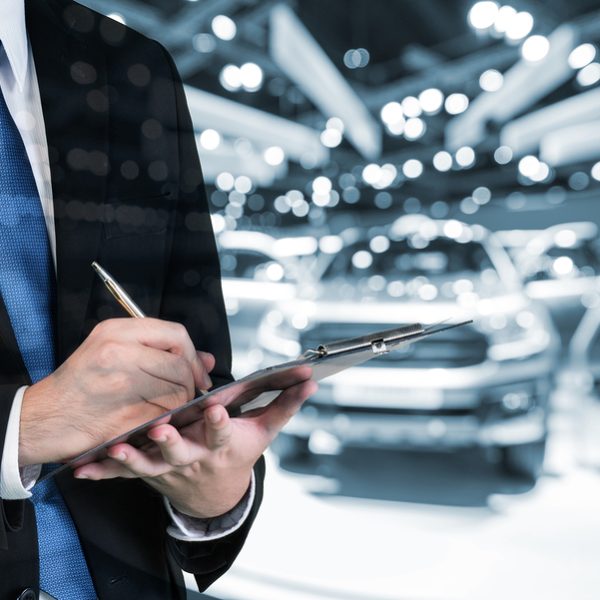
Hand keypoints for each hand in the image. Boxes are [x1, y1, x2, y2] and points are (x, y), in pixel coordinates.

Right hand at [19, 318, 212, 465]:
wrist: (41, 419)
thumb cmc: (78, 385)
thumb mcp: (113, 352)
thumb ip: (161, 352)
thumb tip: (207, 359)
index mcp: (117, 331)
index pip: (176, 334)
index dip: (192, 355)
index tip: (197, 372)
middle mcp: (119, 352)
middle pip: (180, 366)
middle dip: (189, 384)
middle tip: (183, 395)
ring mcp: (121, 383)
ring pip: (177, 392)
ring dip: (178, 405)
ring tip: (160, 408)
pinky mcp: (124, 414)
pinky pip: (165, 416)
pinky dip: (166, 422)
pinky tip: (151, 422)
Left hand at [73, 367, 316, 517]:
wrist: (215, 495)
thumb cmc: (239, 455)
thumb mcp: (265, 432)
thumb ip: (284, 404)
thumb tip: (309, 380)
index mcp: (222, 444)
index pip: (222, 432)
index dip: (219, 421)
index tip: (214, 407)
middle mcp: (195, 457)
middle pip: (182, 450)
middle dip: (172, 441)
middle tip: (161, 428)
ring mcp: (170, 468)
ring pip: (150, 464)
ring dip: (134, 457)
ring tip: (119, 446)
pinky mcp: (150, 474)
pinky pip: (126, 474)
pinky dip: (105, 470)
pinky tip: (85, 466)